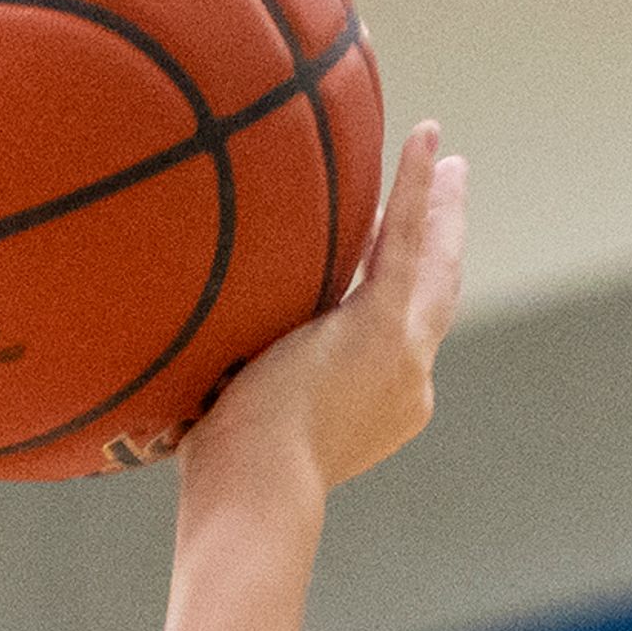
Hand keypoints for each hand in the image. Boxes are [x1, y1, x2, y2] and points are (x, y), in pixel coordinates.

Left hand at [184, 122, 468, 493]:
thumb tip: (178, 377)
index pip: (395, 333)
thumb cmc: (227, 479)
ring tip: (449, 161)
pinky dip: (419, 187)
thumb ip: (237, 389)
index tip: (381, 252)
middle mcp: (406, 381)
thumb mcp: (243, 423)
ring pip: (431, 263)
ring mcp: (403, 354)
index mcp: (379, 406)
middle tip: (453, 192)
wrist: (251, 492)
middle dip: (443, 245)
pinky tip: (428, 138)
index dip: (393, 287)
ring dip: (443, 207)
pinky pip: (407, 240)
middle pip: (434, 294)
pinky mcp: (383, 327)